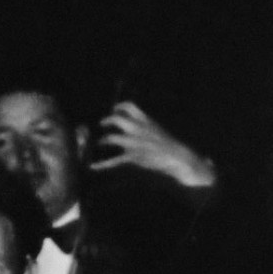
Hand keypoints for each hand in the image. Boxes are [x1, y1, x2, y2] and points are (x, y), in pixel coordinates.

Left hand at [88, 101, 215, 191]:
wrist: (179, 156)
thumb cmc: (167, 144)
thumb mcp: (155, 130)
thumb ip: (142, 127)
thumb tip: (127, 127)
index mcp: (146, 121)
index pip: (130, 106)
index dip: (118, 106)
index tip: (114, 109)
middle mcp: (138, 129)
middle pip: (116, 119)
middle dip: (106, 121)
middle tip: (102, 125)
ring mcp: (135, 142)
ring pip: (111, 138)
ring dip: (102, 141)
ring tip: (99, 144)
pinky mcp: (133, 155)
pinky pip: (114, 160)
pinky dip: (102, 164)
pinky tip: (94, 166)